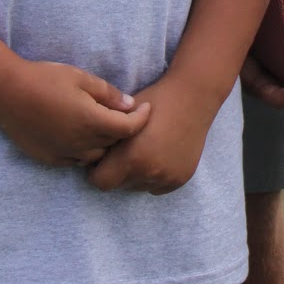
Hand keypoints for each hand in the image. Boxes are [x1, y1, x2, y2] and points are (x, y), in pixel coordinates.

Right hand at [0, 60, 150, 167]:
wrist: (6, 93)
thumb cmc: (45, 79)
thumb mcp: (81, 78)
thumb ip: (108, 94)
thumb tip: (130, 105)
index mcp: (92, 123)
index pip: (129, 129)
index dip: (142, 119)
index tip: (146, 107)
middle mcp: (81, 144)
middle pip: (114, 143)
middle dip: (123, 129)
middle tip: (125, 113)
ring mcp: (65, 154)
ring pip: (96, 156)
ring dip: (104, 143)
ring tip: (102, 124)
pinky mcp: (50, 159)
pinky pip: (76, 160)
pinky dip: (85, 151)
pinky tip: (79, 134)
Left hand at [85, 75, 214, 193]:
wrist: (193, 97)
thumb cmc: (155, 99)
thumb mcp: (124, 116)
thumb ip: (108, 139)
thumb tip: (89, 155)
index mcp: (132, 157)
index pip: (100, 181)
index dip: (97, 170)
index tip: (101, 157)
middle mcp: (150, 172)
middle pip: (119, 185)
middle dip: (116, 172)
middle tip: (122, 153)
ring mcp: (167, 178)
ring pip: (138, 186)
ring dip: (136, 174)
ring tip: (143, 151)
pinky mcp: (180, 179)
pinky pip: (157, 186)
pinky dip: (154, 176)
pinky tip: (159, 154)